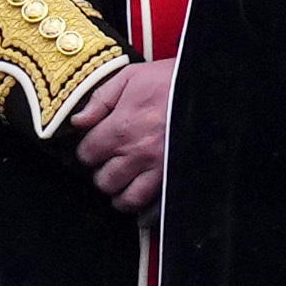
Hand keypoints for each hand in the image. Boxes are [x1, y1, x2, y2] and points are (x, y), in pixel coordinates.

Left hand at [63, 58, 172, 214]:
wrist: (209, 85)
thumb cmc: (172, 80)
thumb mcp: (130, 77)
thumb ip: (100, 99)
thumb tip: (77, 120)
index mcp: (121, 128)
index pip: (87, 155)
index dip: (88, 151)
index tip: (95, 147)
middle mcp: (137, 152)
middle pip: (104, 181)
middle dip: (103, 173)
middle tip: (110, 164)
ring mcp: (159, 168)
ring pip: (127, 199)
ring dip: (121, 192)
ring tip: (124, 182)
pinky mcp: (176, 175)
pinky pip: (155, 205)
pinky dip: (144, 209)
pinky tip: (141, 198)